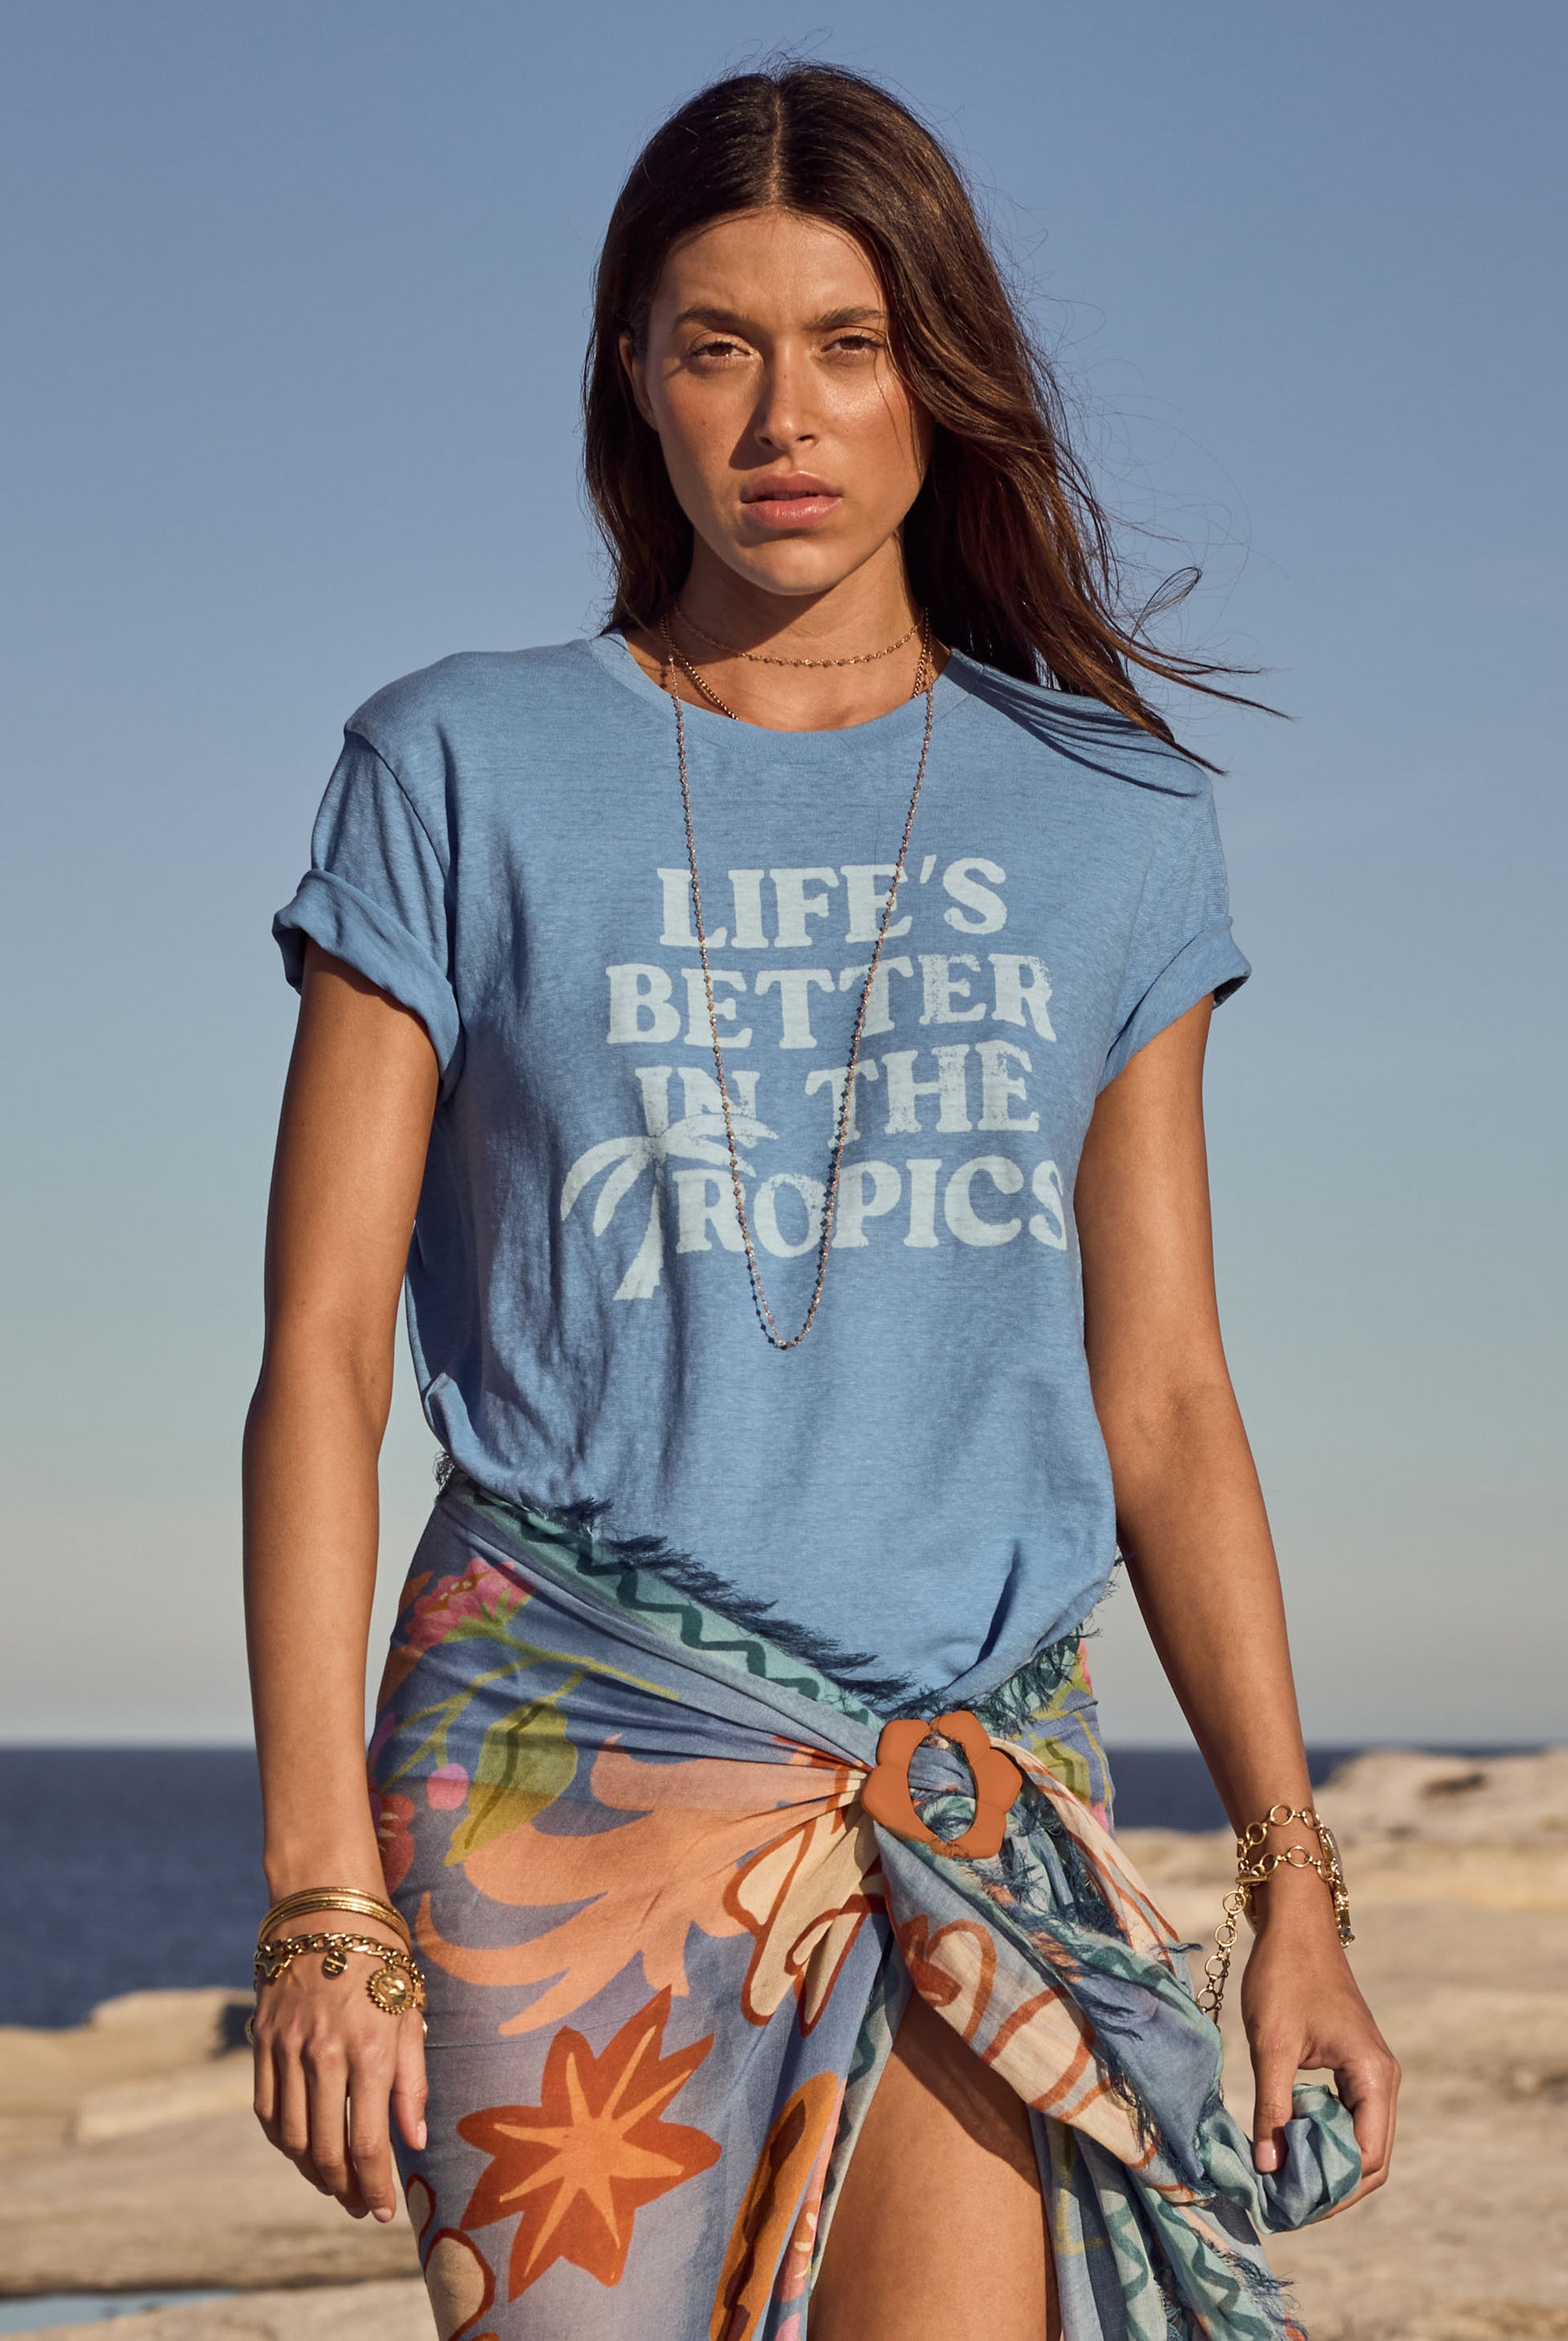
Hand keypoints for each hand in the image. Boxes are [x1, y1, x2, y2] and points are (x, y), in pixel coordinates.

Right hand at [251, 1916, 427, 2221]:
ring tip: (334, 2184)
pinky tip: (301, 2150)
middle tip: (360, 2207)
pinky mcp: (262, 2041)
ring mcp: (287, 2050)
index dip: (375, 2186)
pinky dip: (282, 2140)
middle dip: (345, 2190)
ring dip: (312, 2171)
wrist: (327, 1906)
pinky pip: (266, 2109)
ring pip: (292, 2138)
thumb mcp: (411, 2012)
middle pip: (327, 2149)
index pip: (367, 2143)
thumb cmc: (381, 1958)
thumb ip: (413, 2082)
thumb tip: (413, 2143)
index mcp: (370, 2050)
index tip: (383, 2211)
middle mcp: (324, 2055)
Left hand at [1240, 1868, 1398, 2214]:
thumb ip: (1271, 2108)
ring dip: (1326, 2165)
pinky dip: (1323, 2139)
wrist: (1295, 1923)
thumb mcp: (1271, 2046)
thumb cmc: (1283, 1975)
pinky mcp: (1354, 2067)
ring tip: (1284, 2184)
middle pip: (1370, 2159)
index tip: (1289, 2207)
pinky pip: (1348, 2119)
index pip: (1365, 2158)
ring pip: (1359, 2141)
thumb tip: (1268, 2168)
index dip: (1331, 2191)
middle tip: (1285, 2206)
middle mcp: (1382, 2080)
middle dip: (1331, 2187)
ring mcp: (1371, 2074)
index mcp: (1373, 2076)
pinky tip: (1288, 2146)